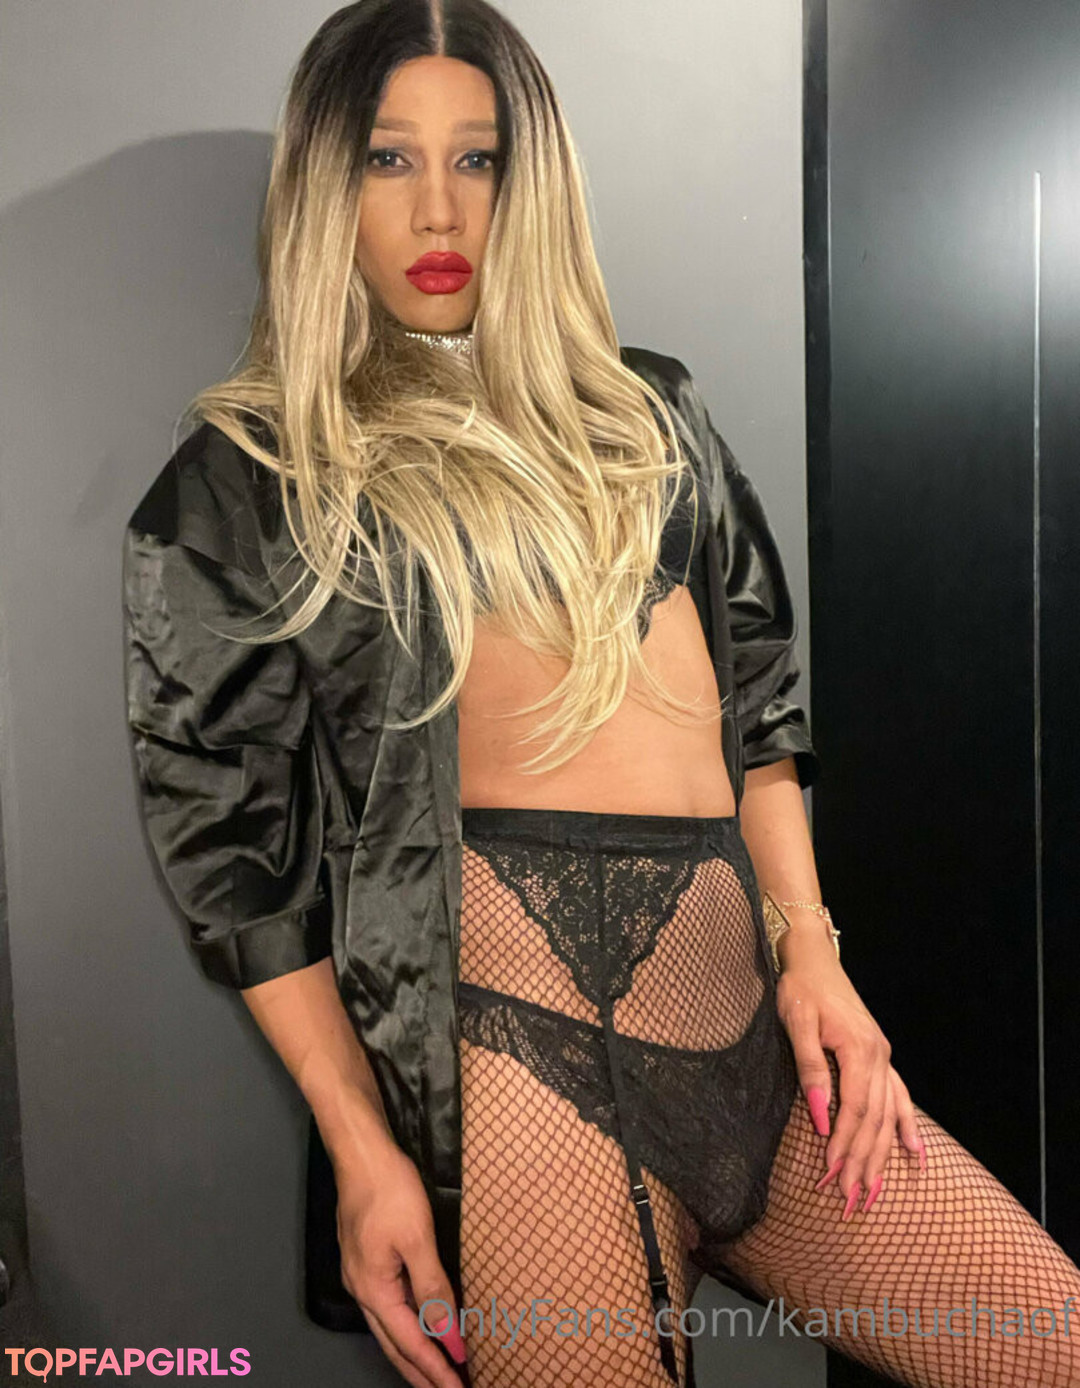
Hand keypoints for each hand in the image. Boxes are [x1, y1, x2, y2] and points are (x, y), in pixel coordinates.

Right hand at [334, 1138, 466, 1387]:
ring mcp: (362, 1273)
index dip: (436, 1367)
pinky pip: (389, 1304)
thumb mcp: (417, 1238)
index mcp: (374, 1290)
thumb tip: (446, 1334)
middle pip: (394, 1343)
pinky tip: (419, 1322)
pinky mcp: (366, 1258)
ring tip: (438, 1367)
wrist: (361, 1151)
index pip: (409, 1343)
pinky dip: (407, 1323)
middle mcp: (363, 1289)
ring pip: (390, 1325)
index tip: (460, 1386)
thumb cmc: (389, 1188)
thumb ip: (432, 1288)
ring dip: (413, 1350)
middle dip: (421, 1371)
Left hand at [774, 924, 925, 1217]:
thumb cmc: (800, 988)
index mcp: (860, 1050)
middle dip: (862, 1162)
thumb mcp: (797, 1023)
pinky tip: (914, 1154)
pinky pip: (900, 1098)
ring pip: (888, 1115)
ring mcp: (884, 1058)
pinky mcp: (880, 1057)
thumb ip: (811, 1068)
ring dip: (881, 1156)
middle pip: (874, 1120)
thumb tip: (822, 1116)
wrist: (814, 959)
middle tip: (850, 1200)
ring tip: (875, 1193)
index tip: (832, 1174)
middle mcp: (879, 1057)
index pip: (855, 1109)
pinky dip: (907, 1127)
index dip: (845, 1144)